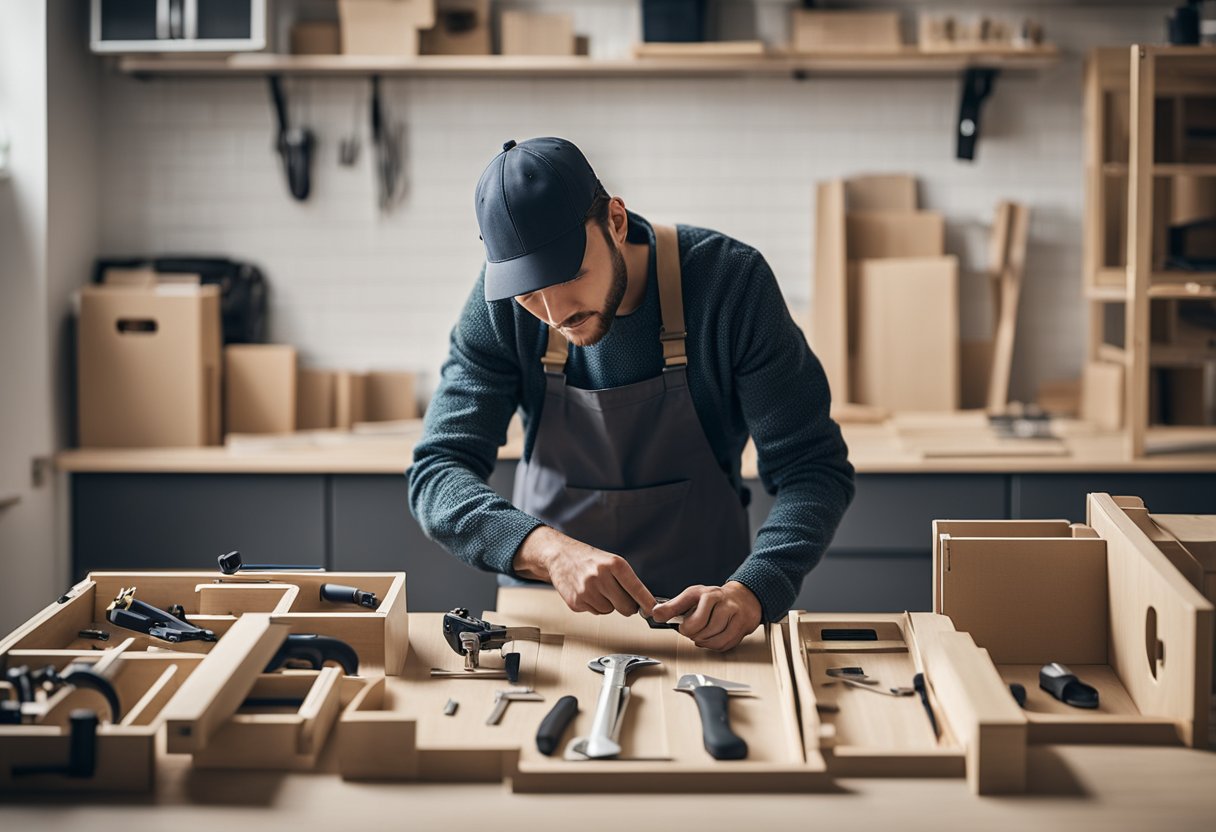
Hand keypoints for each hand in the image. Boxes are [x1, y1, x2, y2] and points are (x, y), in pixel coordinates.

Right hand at [513, 525, 656, 616]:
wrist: (560, 555)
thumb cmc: (590, 559)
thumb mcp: (611, 562)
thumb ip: (627, 581)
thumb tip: (644, 604)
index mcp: (614, 564)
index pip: (636, 588)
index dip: (647, 603)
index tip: (656, 612)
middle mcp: (600, 576)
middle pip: (625, 607)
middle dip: (626, 606)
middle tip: (619, 596)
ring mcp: (587, 590)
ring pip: (609, 611)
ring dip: (606, 604)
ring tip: (597, 588)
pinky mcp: (576, 602)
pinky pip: (595, 612)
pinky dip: (593, 605)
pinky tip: (586, 592)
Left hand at [651, 582, 761, 651]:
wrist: (743, 597)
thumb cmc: (714, 598)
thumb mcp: (691, 597)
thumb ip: (673, 606)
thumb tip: (655, 614)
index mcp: (706, 593)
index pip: (693, 612)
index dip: (684, 626)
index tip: (681, 628)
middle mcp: (722, 601)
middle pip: (704, 627)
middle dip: (694, 634)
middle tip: (691, 632)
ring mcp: (735, 613)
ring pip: (716, 637)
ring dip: (704, 641)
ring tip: (701, 636)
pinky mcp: (743, 625)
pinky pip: (726, 643)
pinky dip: (715, 646)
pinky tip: (712, 639)